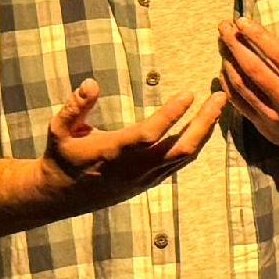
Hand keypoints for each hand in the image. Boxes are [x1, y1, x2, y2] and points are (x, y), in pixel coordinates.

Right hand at [40, 77, 218, 204]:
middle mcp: (134, 168)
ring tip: (217, 106)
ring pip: (185, 156)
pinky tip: (204, 124)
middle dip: (203, 122)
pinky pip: (180, 162)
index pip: (149, 134)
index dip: (170, 115)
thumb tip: (91, 83)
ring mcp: (145, 177)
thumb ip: (75, 107)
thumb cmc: (61, 156)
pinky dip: (196, 142)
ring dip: (205, 130)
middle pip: (180, 148)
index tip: (188, 94)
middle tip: (220, 97)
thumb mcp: (59, 129)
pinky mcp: (150, 181)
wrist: (62, 195)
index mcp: (113, 152)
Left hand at [218, 12, 278, 165]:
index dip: (258, 36)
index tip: (241, 20)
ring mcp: (275, 117)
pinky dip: (229, 85)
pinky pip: (240, 104)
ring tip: (222, 43)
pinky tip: (223, 69)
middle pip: (254, 69)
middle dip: (235, 45)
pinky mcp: (264, 128)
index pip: (278, 54)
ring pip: (243, 86)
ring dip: (229, 63)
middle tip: (224, 27)